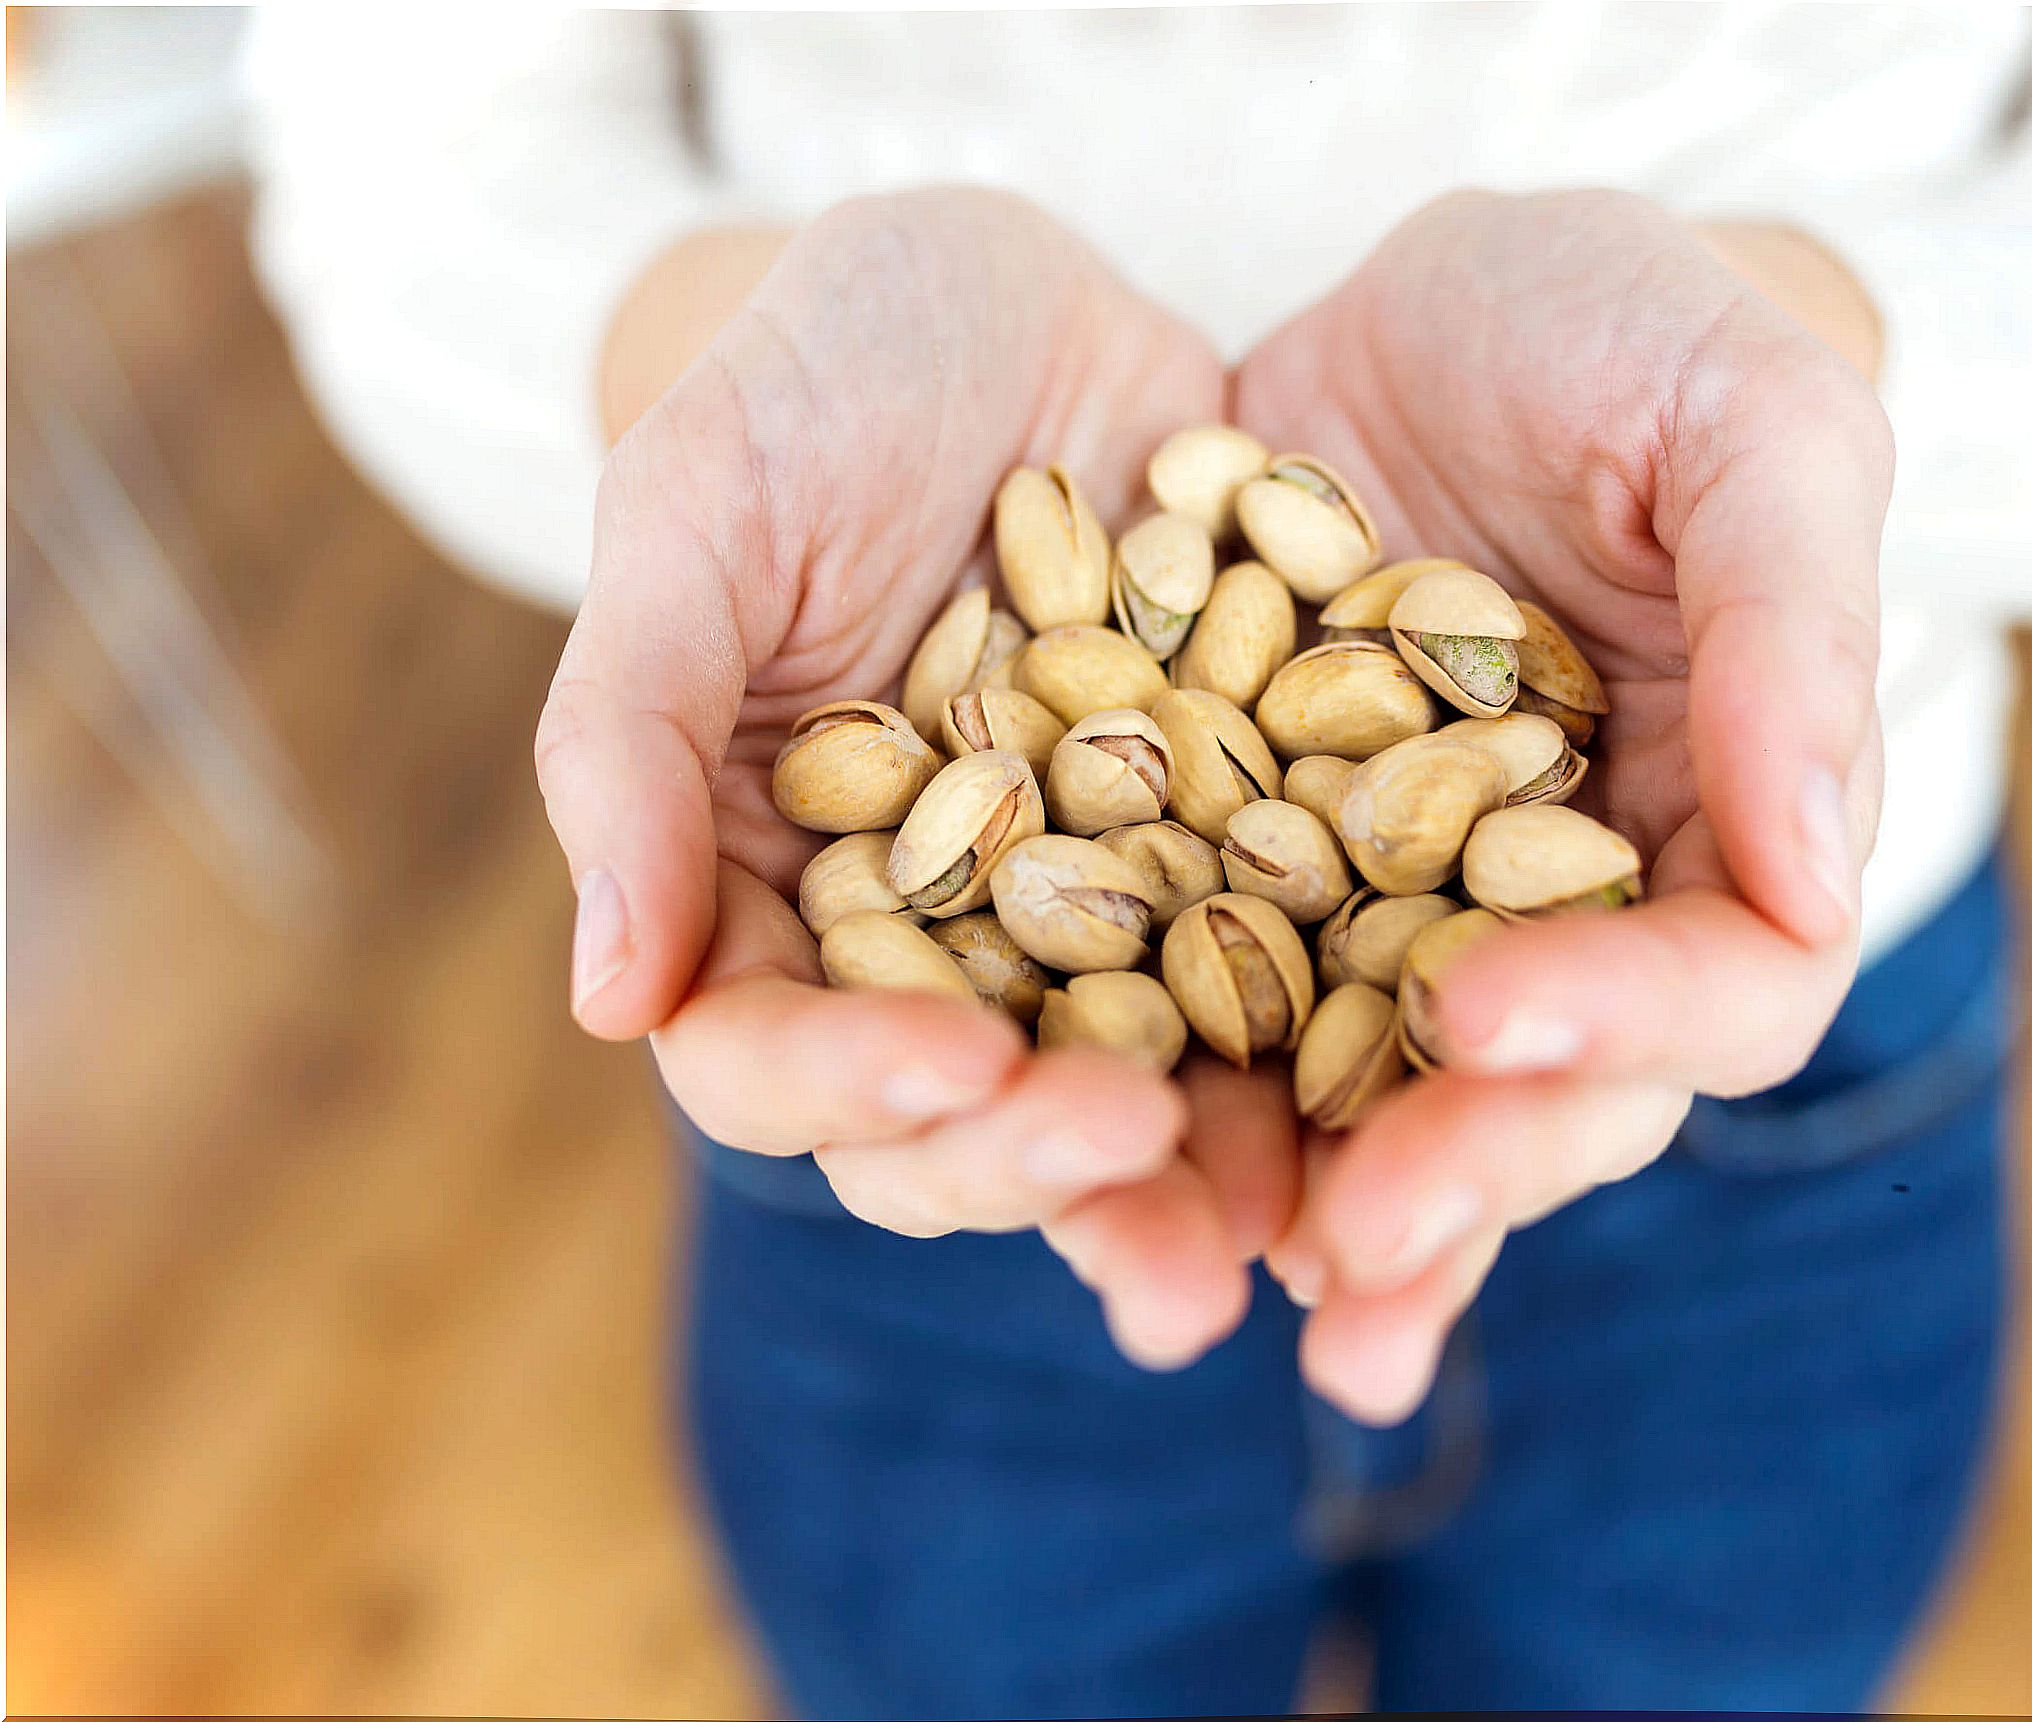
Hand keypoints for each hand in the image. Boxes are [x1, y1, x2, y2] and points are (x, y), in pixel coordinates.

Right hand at [537, 190, 1294, 1367]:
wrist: (1020, 289)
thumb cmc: (818, 376)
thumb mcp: (699, 510)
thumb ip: (631, 737)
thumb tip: (607, 999)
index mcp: (776, 889)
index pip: (768, 1051)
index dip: (846, 1081)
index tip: (950, 1063)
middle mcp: (940, 940)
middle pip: (960, 1118)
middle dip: (1037, 1157)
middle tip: (1129, 1145)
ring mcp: (1099, 915)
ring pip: (1133, 1090)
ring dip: (1197, 1173)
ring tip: (1281, 1229)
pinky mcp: (1244, 862)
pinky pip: (1298, 978)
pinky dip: (1346, 1046)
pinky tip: (1419, 1081)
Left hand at [1241, 191, 1892, 1422]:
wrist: (1436, 305)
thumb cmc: (1631, 330)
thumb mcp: (1742, 415)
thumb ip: (1795, 620)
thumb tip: (1819, 866)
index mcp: (1726, 822)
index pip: (1726, 978)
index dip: (1627, 1018)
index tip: (1488, 1014)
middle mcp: (1572, 906)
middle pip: (1555, 1089)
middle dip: (1461, 1168)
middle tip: (1349, 1237)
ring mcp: (1415, 912)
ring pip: (1389, 1099)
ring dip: (1322, 1212)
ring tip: (1235, 1293)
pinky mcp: (1265, 884)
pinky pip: (1233, 1020)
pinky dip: (1190, 1113)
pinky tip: (1110, 1193)